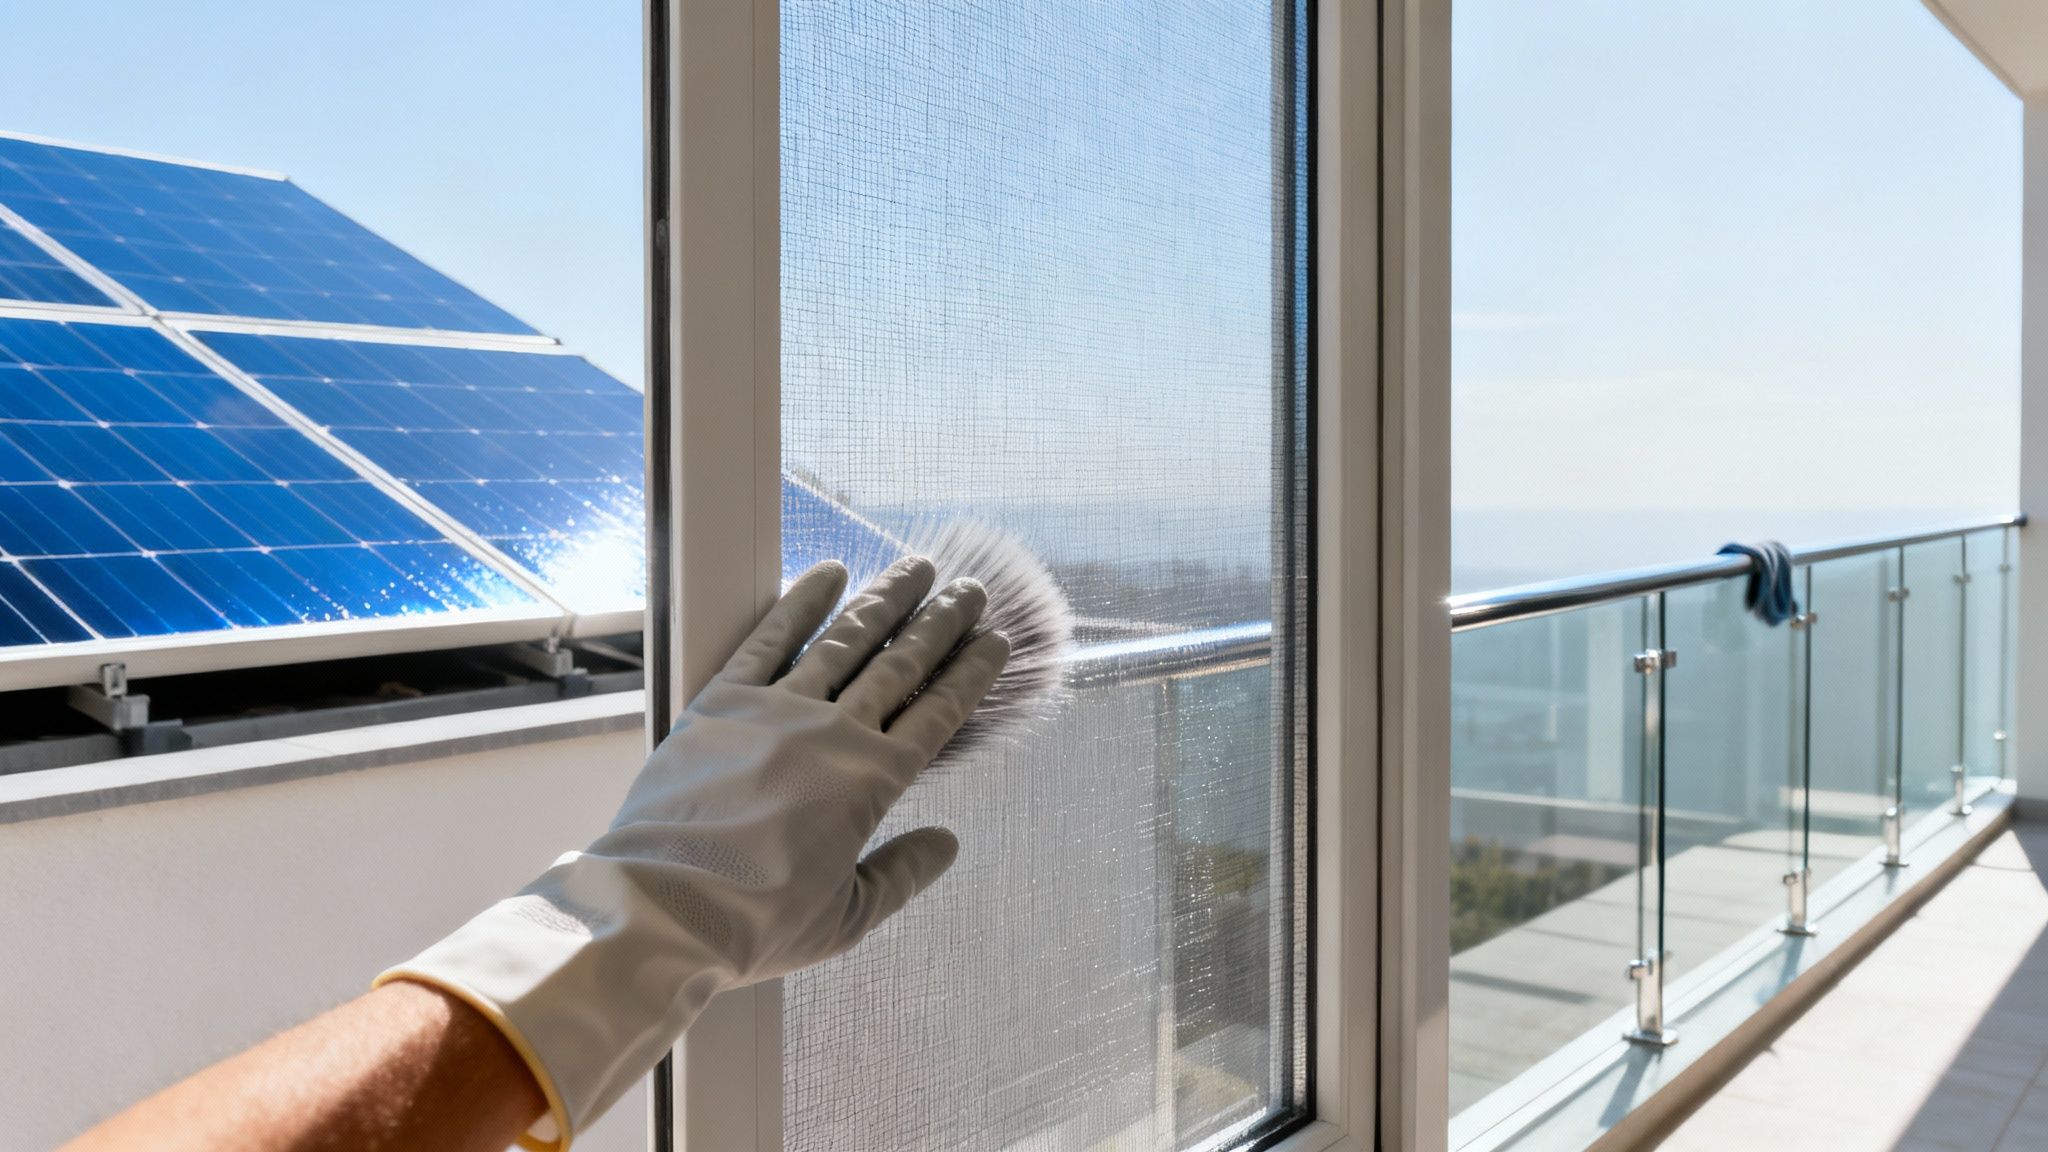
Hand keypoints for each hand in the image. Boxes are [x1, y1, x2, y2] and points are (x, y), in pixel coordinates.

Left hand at [379, 557, 1009, 1149]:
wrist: (662, 909)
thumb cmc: (755, 924)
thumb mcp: (846, 918)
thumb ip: (903, 874)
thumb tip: (948, 843)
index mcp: (871, 783)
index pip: (937, 713)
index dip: (971, 673)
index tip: (994, 641)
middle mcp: (832, 732)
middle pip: (900, 664)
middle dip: (941, 623)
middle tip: (969, 589)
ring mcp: (776, 709)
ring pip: (845, 639)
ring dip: (885, 599)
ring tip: (916, 568)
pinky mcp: (721, 701)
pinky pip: (768, 638)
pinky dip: (800, 602)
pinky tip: (827, 573)